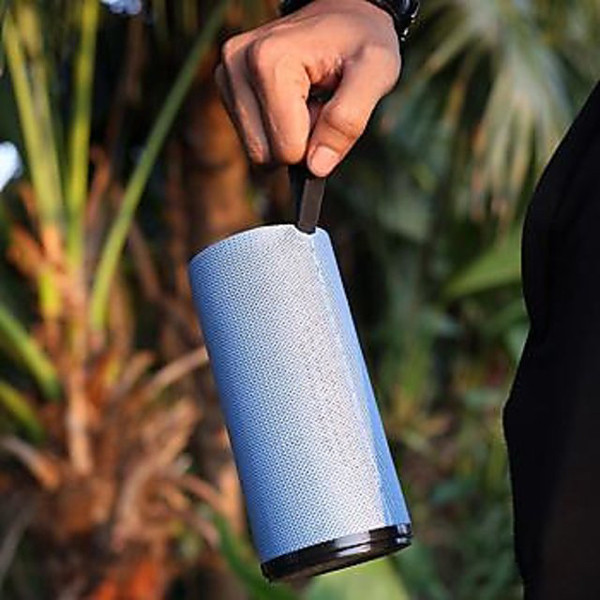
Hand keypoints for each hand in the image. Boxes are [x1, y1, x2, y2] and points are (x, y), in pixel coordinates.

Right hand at [215, 0, 400, 176]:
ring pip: (256, 151)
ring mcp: (226, 75)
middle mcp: (236, 65)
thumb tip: (315, 168)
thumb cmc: (362, 41)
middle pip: (264, 154)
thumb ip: (348, 121)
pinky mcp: (226, 86)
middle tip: (319, 105)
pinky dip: (275, 130)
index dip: (317, 141)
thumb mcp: (376, 73)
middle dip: (299, 143)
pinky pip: (251, 139)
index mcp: (268, 61)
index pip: (287, 149)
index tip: (329, 106)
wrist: (343, 13)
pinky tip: (292, 101)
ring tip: (307, 100)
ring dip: (287, 138)